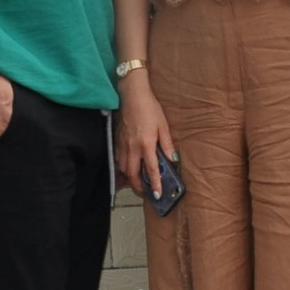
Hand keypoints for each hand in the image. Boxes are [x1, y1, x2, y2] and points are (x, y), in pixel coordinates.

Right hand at [111, 75, 176, 195]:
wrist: (131, 95)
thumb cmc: (149, 108)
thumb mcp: (163, 125)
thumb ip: (167, 144)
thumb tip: (172, 159)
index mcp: (146, 144)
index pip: (150, 169)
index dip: (155, 183)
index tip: (158, 194)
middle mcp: (132, 147)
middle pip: (132, 174)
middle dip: (138, 187)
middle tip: (147, 193)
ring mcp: (122, 145)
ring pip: (123, 169)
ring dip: (129, 179)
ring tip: (137, 183)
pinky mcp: (116, 140)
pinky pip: (117, 160)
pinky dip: (122, 168)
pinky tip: (127, 168)